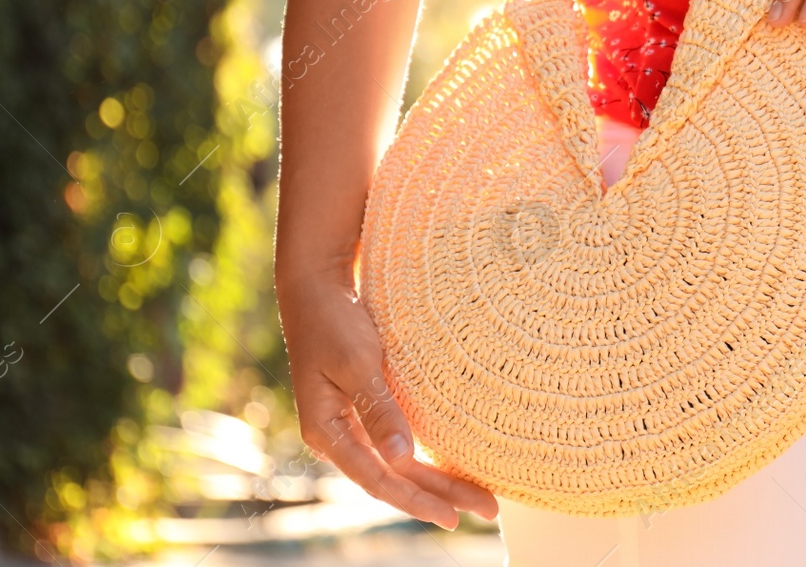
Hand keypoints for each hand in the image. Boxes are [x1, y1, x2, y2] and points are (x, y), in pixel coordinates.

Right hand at [277, 273, 498, 527]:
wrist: (317, 288)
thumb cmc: (334, 321)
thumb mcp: (357, 363)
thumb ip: (378, 410)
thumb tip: (401, 459)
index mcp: (326, 431)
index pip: (377, 479)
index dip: (416, 501)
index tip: (452, 517)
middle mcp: (338, 436)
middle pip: (395, 477)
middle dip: (440, 497)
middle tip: (488, 511)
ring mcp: (352, 425)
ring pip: (400, 464)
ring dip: (438, 482)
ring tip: (479, 499)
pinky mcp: (366, 409)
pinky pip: (399, 444)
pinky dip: (426, 458)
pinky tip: (452, 470)